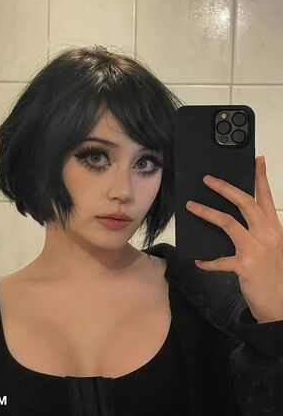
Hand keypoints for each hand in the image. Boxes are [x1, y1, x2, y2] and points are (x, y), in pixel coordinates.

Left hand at [186, 155, 282, 323]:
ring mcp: (256, 249)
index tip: (257, 160)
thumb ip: (259, 230)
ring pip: (227, 222)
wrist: (281, 304)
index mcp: (275, 227)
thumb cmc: (275, 273)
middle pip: (244, 203)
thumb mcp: (273, 246)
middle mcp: (267, 234)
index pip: (266, 197)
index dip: (261, 177)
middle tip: (207, 179)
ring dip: (206, 212)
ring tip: (191, 206)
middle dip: (224, 188)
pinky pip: (220, 260)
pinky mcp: (244, 266)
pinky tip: (199, 261)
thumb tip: (234, 216)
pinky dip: (208, 261)